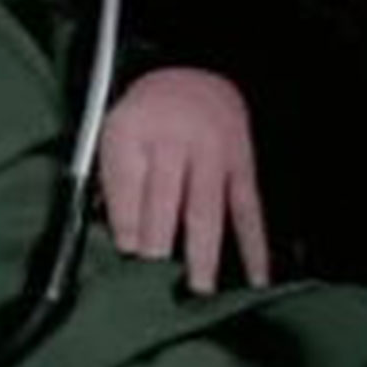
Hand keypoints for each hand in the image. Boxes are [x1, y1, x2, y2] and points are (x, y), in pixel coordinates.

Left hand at [98, 67, 271, 294]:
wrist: (192, 76)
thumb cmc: (145, 119)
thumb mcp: (111, 135)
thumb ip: (111, 184)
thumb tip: (118, 240)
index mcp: (134, 132)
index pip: (126, 183)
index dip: (125, 222)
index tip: (125, 255)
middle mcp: (176, 140)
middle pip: (165, 199)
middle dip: (158, 242)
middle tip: (153, 283)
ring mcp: (213, 153)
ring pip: (206, 209)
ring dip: (203, 252)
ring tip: (199, 290)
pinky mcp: (241, 165)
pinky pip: (248, 208)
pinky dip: (253, 244)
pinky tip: (254, 275)